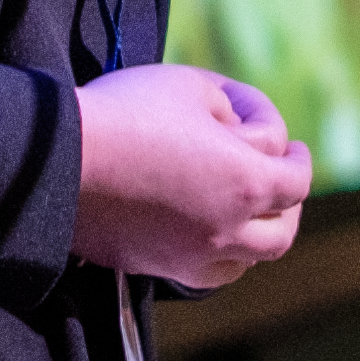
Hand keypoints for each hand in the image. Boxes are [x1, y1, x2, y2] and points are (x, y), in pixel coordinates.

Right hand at [71, 65, 311, 289]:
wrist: (62, 157)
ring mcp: (190, 257)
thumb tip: (236, 130)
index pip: (296, 181)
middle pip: (282, 233)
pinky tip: (209, 234)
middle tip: (281, 180)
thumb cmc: (128, 111)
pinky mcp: (155, 266)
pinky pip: (208, 275)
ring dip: (259, 235)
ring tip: (249, 210)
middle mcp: (226, 231)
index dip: (297, 156)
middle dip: (289, 204)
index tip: (290, 144)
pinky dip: (222, 257)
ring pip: (247, 262)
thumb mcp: (188, 86)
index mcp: (244, 183)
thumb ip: (228, 108)